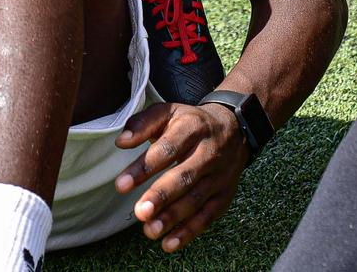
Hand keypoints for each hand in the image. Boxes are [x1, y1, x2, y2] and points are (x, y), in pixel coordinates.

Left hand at [113, 100, 248, 252]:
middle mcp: (209, 152)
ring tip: (149, 230)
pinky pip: (208, 216)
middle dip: (161, 196)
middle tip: (139, 212)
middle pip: (185, 176)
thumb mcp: (169, 113)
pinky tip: (169, 243)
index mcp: (192, 127)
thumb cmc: (191, 124)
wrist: (235, 128)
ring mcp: (219, 175)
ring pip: (196, 199)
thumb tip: (121, 141)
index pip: (167, 148)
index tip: (121, 185)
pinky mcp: (225, 195)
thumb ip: (143, 123)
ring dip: (173, 217)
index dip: (144, 167)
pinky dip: (189, 232)